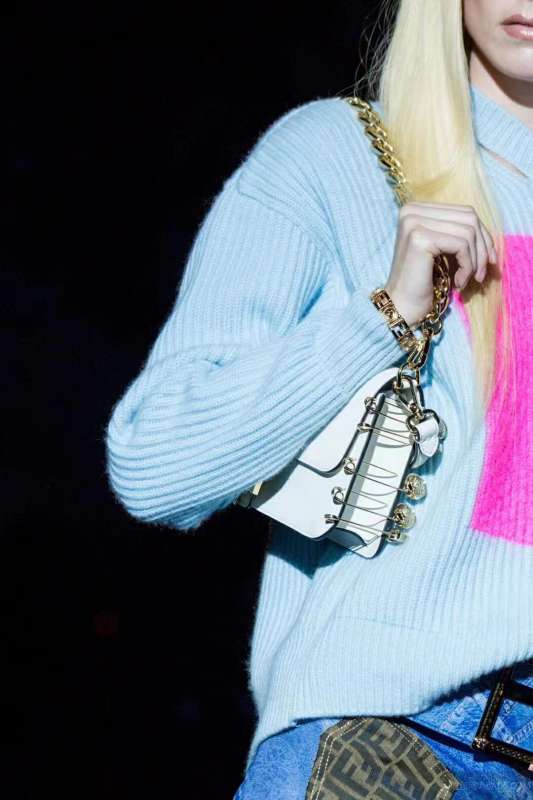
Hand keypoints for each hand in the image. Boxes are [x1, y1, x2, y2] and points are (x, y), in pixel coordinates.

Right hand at [384, 201, 496, 326]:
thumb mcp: (443, 250)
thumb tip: (492, 235)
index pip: (464, 212)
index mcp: (416, 209)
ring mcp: (414, 222)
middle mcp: (412, 211)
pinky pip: (461, 245)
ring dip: (475, 261)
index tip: (488, 261)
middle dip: (482, 248)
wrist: (401, 306)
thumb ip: (459, 234)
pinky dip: (467, 267)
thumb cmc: (423, 282)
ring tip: (467, 281)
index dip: (483, 236)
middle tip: (481, 274)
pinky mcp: (419, 237)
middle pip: (469, 219)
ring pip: (468, 232)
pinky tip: (458, 283)